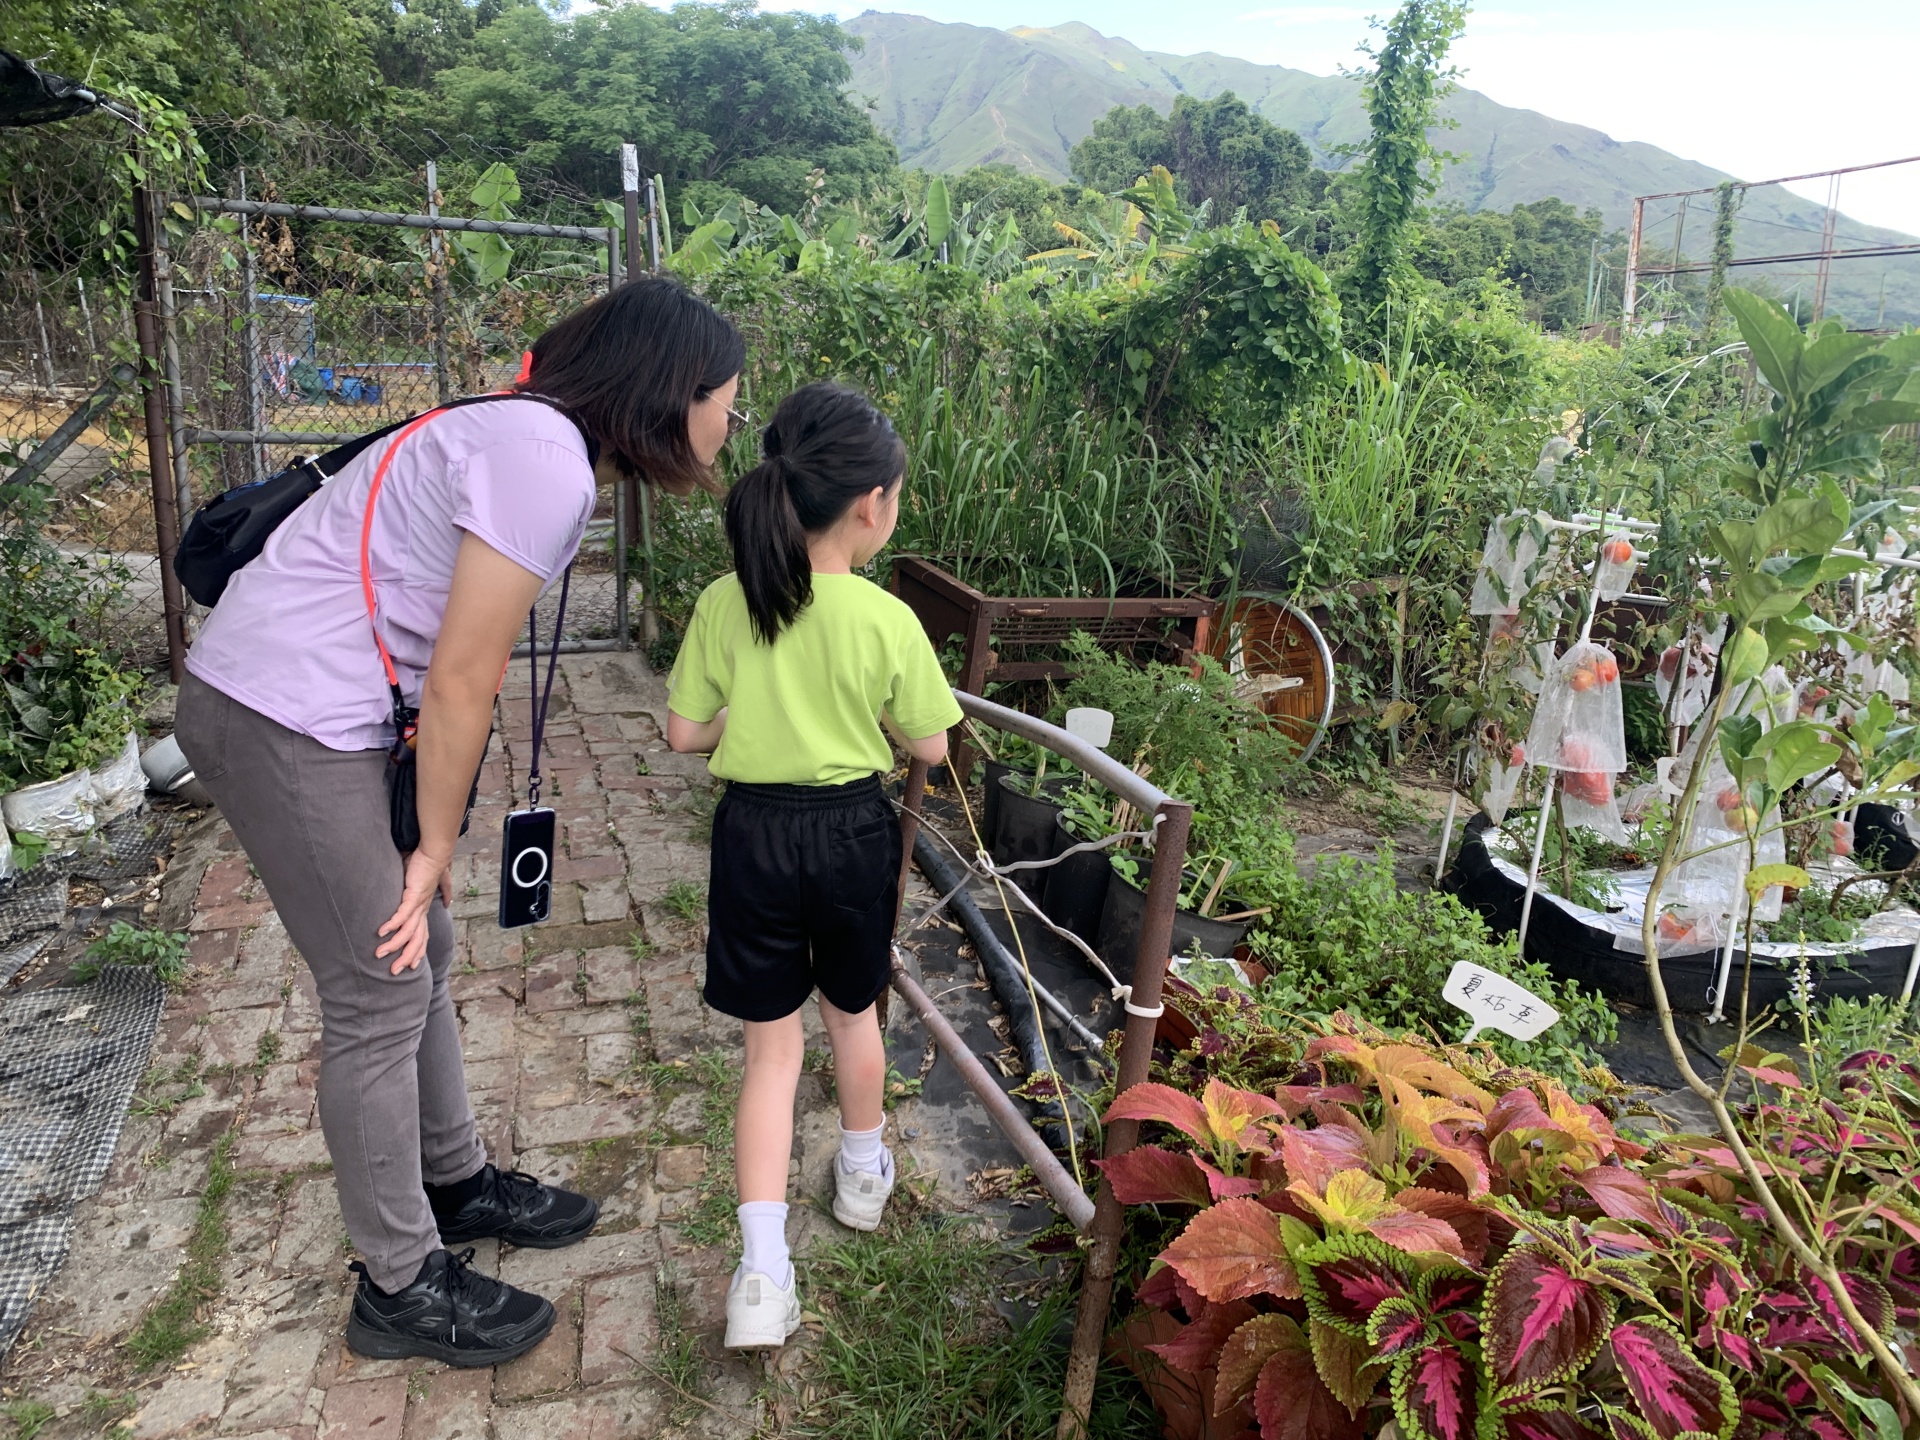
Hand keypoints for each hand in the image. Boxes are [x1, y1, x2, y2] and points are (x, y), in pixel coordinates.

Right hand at [377, 847, 450, 974]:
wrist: (434, 853)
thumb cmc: (426, 867)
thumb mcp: (422, 884)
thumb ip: (424, 893)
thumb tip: (441, 901)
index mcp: (423, 910)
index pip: (422, 936)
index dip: (417, 952)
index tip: (410, 966)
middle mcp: (422, 911)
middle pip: (416, 941)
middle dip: (405, 957)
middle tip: (394, 971)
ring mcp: (418, 904)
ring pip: (408, 932)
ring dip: (394, 944)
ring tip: (379, 953)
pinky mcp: (413, 895)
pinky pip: (402, 914)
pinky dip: (393, 924)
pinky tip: (382, 932)